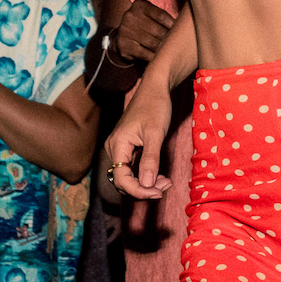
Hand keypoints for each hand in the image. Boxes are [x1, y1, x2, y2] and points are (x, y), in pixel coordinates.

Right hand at [103, 83, 173, 203]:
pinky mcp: (126, 148)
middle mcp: (114, 148)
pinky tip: (160, 175)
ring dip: (146, 183)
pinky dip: (145, 175)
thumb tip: (146, 185)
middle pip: (123, 181)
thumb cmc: (155, 107)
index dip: (139, 191)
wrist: (154, 89)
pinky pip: (132, 169)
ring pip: (128, 176)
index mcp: (117, 145)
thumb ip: (150, 159)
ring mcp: (119, 148)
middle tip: (166, 185)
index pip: (121, 179)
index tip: (158, 192)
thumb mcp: (156, 133)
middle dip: (144, 188)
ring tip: (166, 181)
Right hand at [113, 0, 176, 64]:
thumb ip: (163, 18)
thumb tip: (184, 26)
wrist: (122, 36)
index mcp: (139, 5)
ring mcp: (125, 31)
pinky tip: (161, 59)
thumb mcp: (150, 15)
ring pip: (151, 42)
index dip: (173, 25)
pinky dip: (154, 57)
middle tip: (179, 45)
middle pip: (157, 30)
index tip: (181, 32)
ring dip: (163, 49)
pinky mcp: (123, 45)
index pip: (161, 15)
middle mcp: (130, 16)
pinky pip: (143, 53)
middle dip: (169, 39)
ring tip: (172, 52)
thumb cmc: (144, 25)